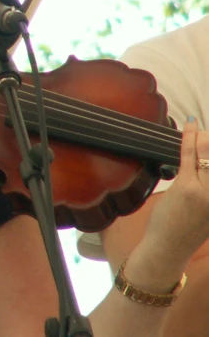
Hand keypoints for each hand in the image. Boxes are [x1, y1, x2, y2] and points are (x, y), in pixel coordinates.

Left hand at [142, 120, 208, 266]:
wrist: (169, 247)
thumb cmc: (186, 229)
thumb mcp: (208, 212)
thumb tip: (207, 166)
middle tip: (208, 132)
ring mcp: (205, 191)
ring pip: (207, 153)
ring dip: (203, 137)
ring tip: (198, 128)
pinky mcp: (186, 186)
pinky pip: (189, 155)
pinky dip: (189, 138)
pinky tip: (190, 126)